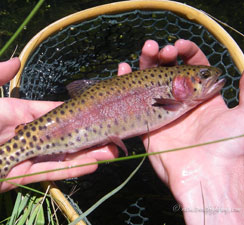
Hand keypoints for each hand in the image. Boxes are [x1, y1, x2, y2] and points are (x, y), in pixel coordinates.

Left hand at [0, 58, 117, 221]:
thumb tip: (17, 60)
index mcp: (13, 117)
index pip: (47, 112)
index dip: (68, 112)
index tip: (89, 109)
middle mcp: (24, 138)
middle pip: (60, 136)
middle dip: (85, 135)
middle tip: (110, 134)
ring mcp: (25, 159)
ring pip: (61, 155)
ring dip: (87, 153)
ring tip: (111, 151)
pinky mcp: (23, 178)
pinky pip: (51, 172)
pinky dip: (73, 169)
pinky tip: (94, 164)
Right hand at [118, 40, 243, 223]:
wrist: (207, 176)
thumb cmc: (229, 146)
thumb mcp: (243, 117)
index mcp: (202, 96)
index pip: (192, 66)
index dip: (186, 52)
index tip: (179, 45)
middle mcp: (180, 101)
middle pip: (168, 71)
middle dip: (163, 56)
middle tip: (160, 49)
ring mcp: (162, 112)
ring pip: (150, 82)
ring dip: (145, 64)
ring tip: (145, 50)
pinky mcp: (147, 124)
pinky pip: (134, 101)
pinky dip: (127, 83)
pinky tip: (125, 68)